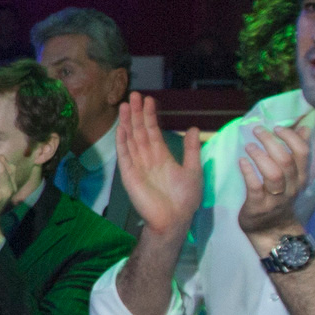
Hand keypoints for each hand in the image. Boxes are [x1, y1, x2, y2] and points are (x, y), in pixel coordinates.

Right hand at [114, 95, 202, 238]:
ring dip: (128, 122)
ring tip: (126, 105)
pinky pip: (124, 155)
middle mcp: (148, 158)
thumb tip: (193, 128)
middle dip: (137, 113)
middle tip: (134, 95)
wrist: (173, 219)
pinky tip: (121, 127)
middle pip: (140, 131)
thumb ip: (191, 149)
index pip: (154, 132)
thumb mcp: (194, 169)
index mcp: (162, 157)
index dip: (151, 116)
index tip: (149, 100)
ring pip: (131, 139)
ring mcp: (137, 165)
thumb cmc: (185, 198)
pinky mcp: (129, 175)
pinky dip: (122, 141)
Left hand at [236, 121, 311, 243]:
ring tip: (248, 146)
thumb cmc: (280, 197)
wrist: (272, 230)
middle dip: (271, 142)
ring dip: (260, 156)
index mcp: (300, 176)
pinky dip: (248, 172)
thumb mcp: (292, 176)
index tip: (276, 127)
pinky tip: (241, 161)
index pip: (302, 152)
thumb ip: (297, 152)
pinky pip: (255, 187)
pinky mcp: (259, 206)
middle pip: (286, 160)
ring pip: (273, 174)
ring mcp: (276, 198)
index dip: (290, 137)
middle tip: (257, 131)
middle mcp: (291, 187)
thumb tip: (305, 128)